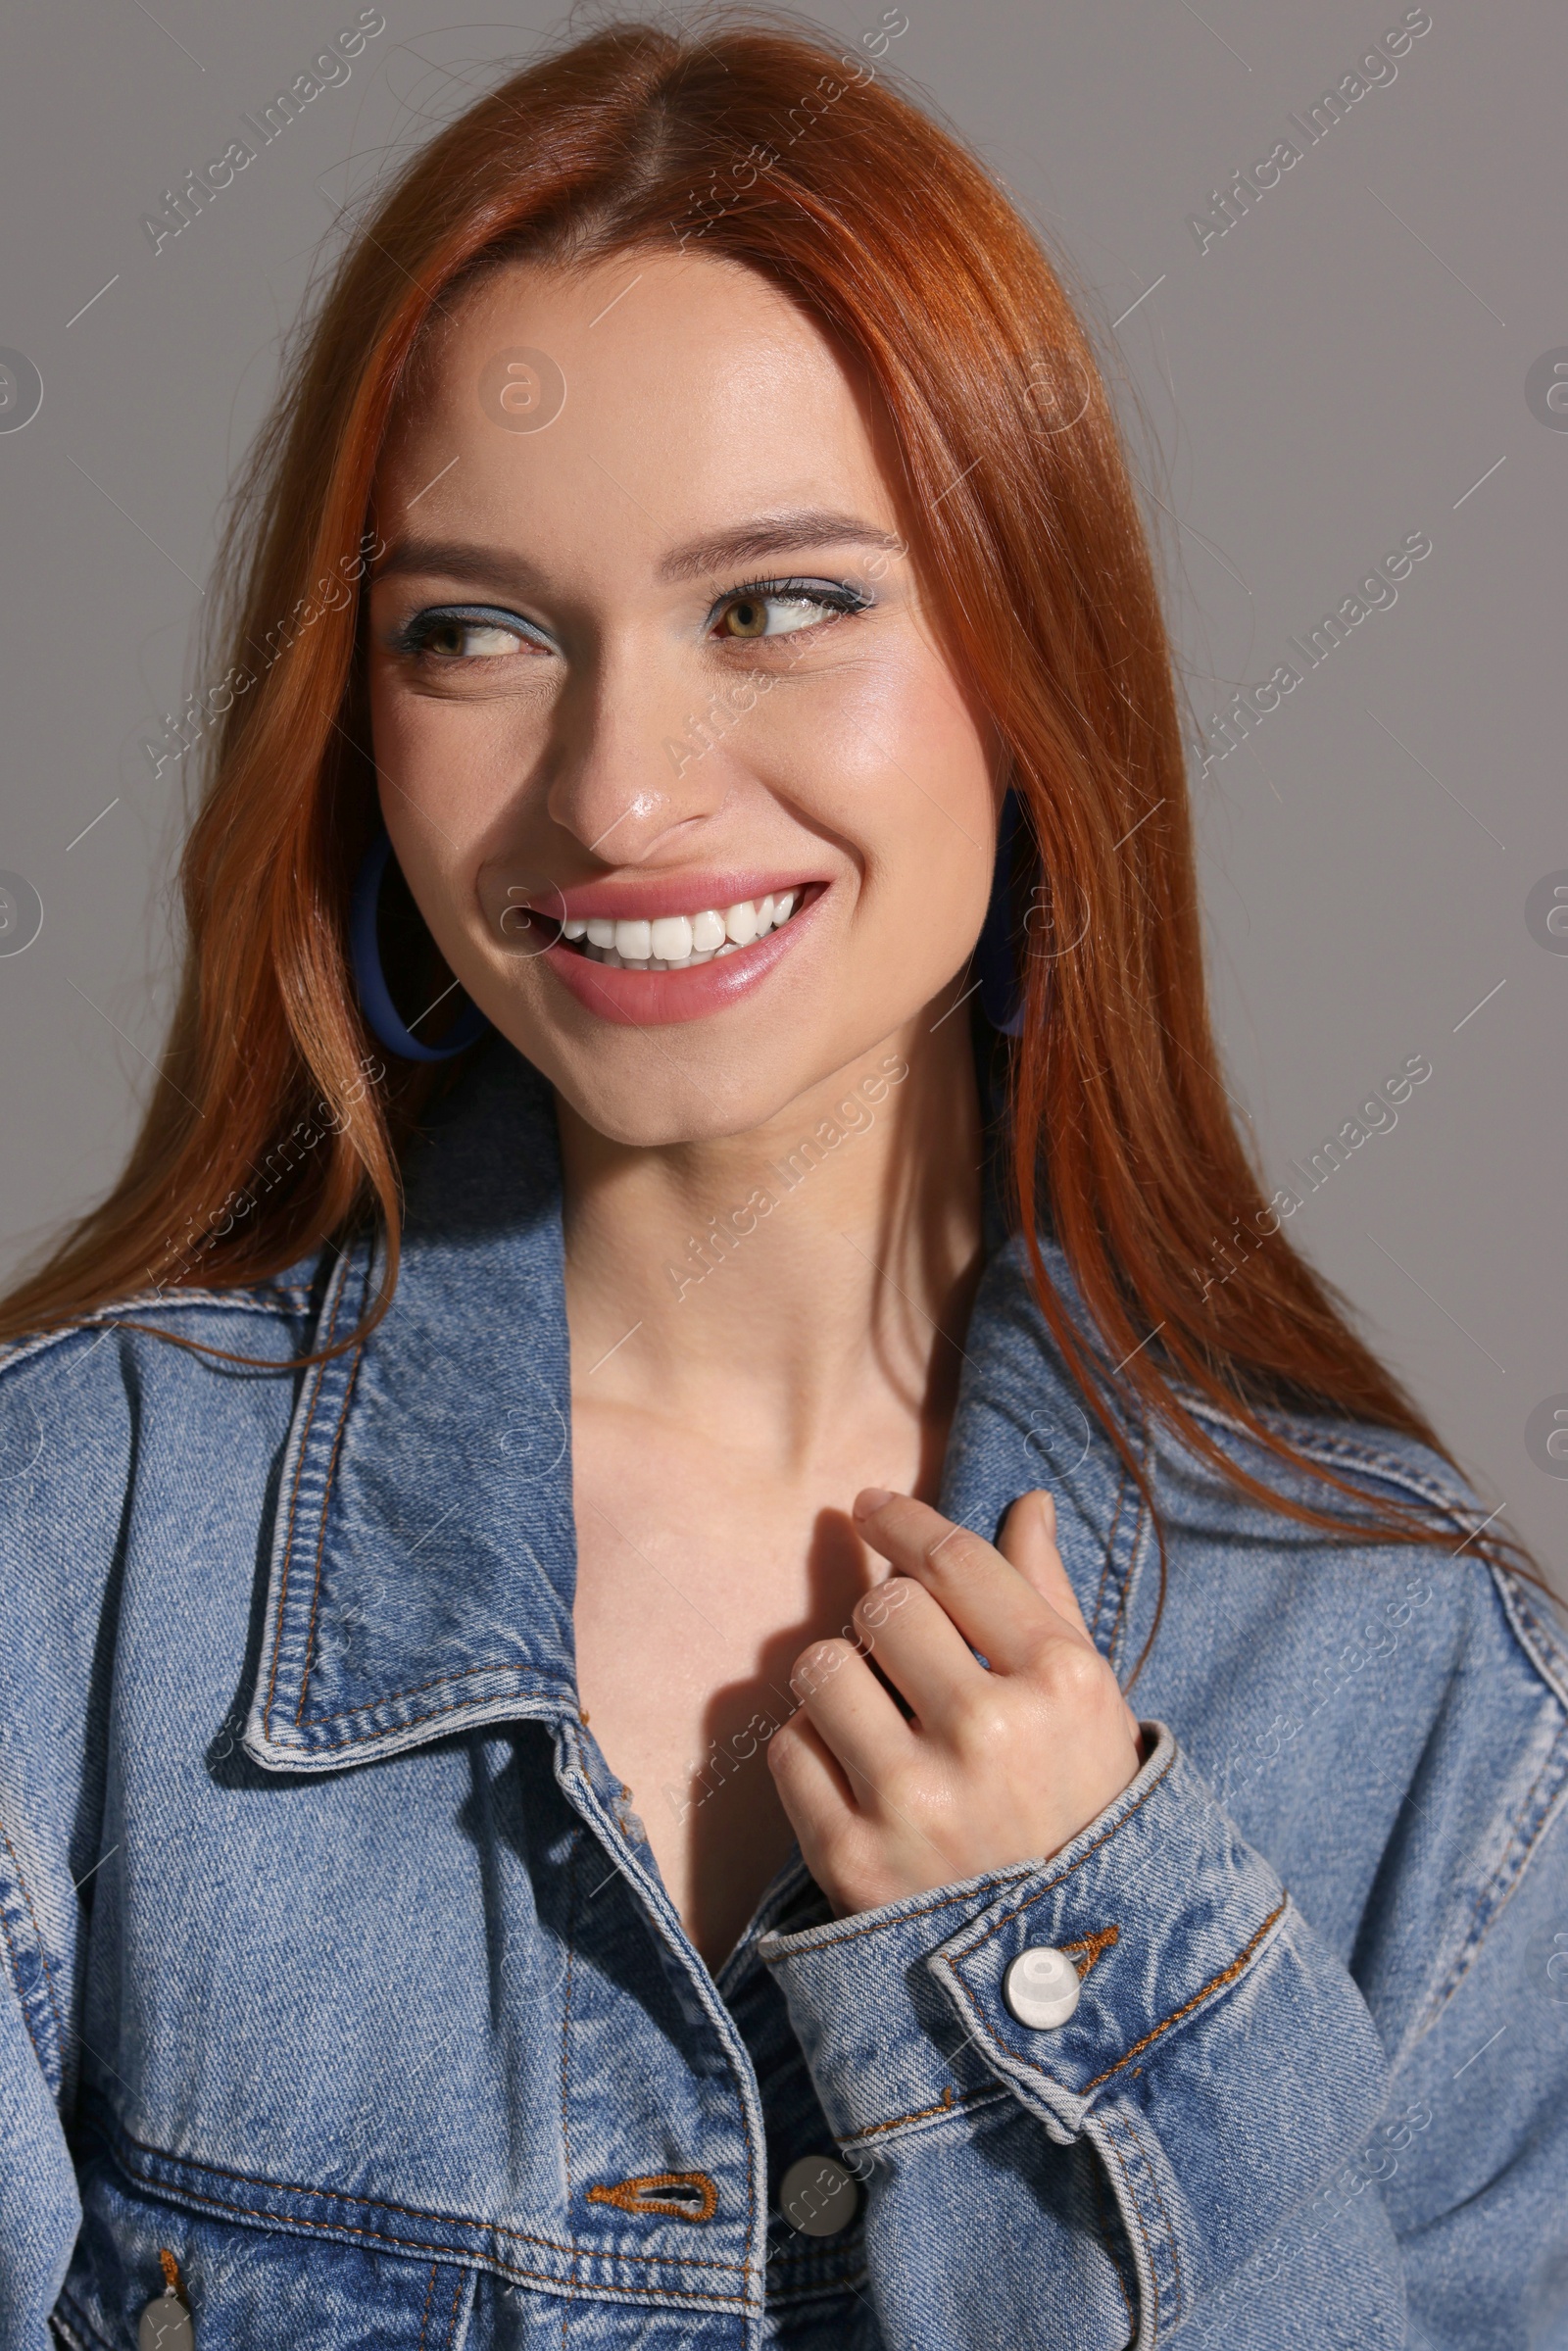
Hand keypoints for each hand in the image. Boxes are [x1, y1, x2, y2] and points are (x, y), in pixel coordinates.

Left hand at [768, 1488, 1144, 1918]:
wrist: (1072, 1977)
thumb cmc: (1080, 1813)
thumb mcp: (1091, 1707)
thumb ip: (1046, 1596)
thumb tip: (1024, 1501)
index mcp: (1061, 1679)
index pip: (954, 1559)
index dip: (901, 1519)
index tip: (871, 1505)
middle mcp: (991, 1731)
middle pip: (882, 1606)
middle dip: (881, 1617)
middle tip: (897, 1652)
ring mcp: (918, 1799)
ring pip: (823, 1668)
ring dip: (839, 1681)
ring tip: (876, 1717)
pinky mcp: (852, 1859)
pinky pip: (790, 1747)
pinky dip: (812, 1750)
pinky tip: (855, 1776)